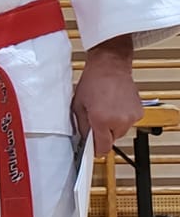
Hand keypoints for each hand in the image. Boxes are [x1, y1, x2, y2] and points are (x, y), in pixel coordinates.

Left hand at [72, 36, 141, 157]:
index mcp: (101, 120)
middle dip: (103, 134)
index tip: (92, 148)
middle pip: (111, 140)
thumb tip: (85, 139)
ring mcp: (130, 116)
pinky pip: (128, 123)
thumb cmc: (93, 81)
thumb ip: (81, 126)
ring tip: (106, 110)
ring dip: (113, 126)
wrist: (109, 66)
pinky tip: (114, 106)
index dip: (95, 150)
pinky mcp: (138, 112)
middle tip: (96, 119)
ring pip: (120, 132)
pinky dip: (122, 119)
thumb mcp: (78, 105)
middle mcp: (119, 120)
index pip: (102, 148)